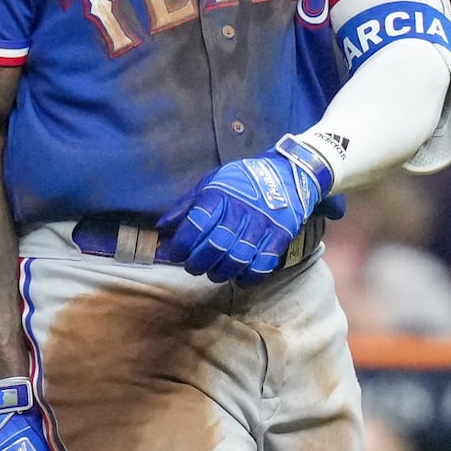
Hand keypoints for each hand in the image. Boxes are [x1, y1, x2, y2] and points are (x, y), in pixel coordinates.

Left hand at [157, 131, 334, 282]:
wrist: (288, 174)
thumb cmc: (242, 181)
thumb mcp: (210, 183)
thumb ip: (186, 205)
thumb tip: (162, 227)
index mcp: (220, 195)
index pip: (195, 225)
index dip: (181, 245)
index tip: (175, 254)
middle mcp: (241, 209)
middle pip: (215, 246)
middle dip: (198, 263)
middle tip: (192, 267)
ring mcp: (263, 224)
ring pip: (238, 258)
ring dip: (221, 272)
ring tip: (214, 272)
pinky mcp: (280, 235)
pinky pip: (263, 263)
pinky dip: (249, 276)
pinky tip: (240, 277)